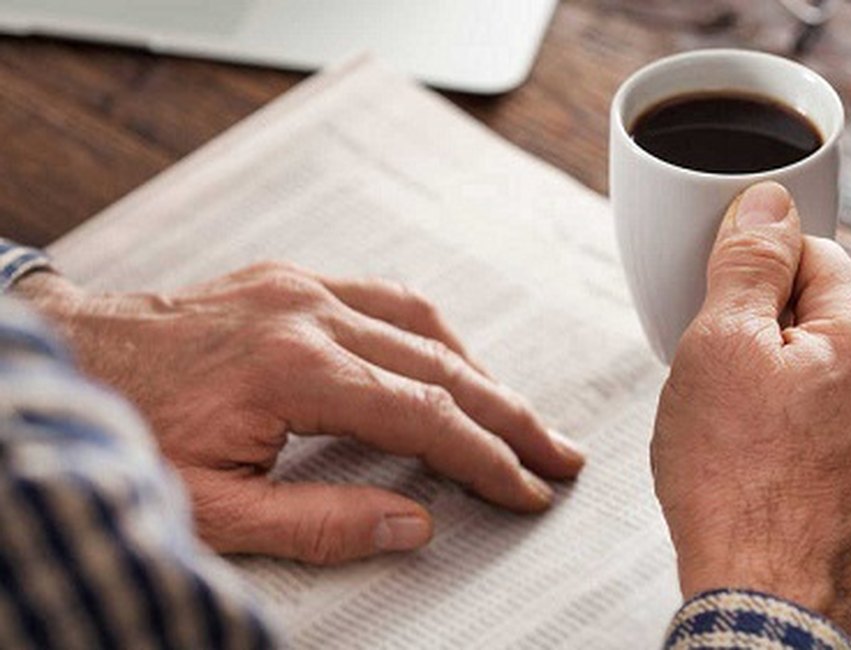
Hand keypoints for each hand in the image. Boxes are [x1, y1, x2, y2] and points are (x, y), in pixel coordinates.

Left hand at [16, 262, 584, 563]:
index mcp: (294, 369)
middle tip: (560, 452)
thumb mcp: (210, 507)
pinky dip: (429, 332)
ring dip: (479, 368)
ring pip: (421, 320)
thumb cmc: (126, 432)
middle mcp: (307, 313)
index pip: (424, 416)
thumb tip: (413, 526)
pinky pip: (382, 296)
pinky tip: (447, 358)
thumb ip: (319, 523)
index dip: (487, 458)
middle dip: (510, 414)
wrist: (63, 361)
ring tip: (515, 414)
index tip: (529, 489)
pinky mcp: (286, 279)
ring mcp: (298, 287)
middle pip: (441, 364)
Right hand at [651, 182, 850, 633]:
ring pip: (826, 367)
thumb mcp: (719, 348)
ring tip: (740, 428)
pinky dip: (799, 423)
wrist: (761, 597)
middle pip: (821, 312)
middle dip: (764, 332)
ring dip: (780, 380)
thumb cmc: (736, 487)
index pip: (811, 254)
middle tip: (721, 380)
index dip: (752, 278)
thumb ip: (748, 262)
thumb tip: (766, 203)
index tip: (721, 313)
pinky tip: (763, 456)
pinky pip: (838, 417)